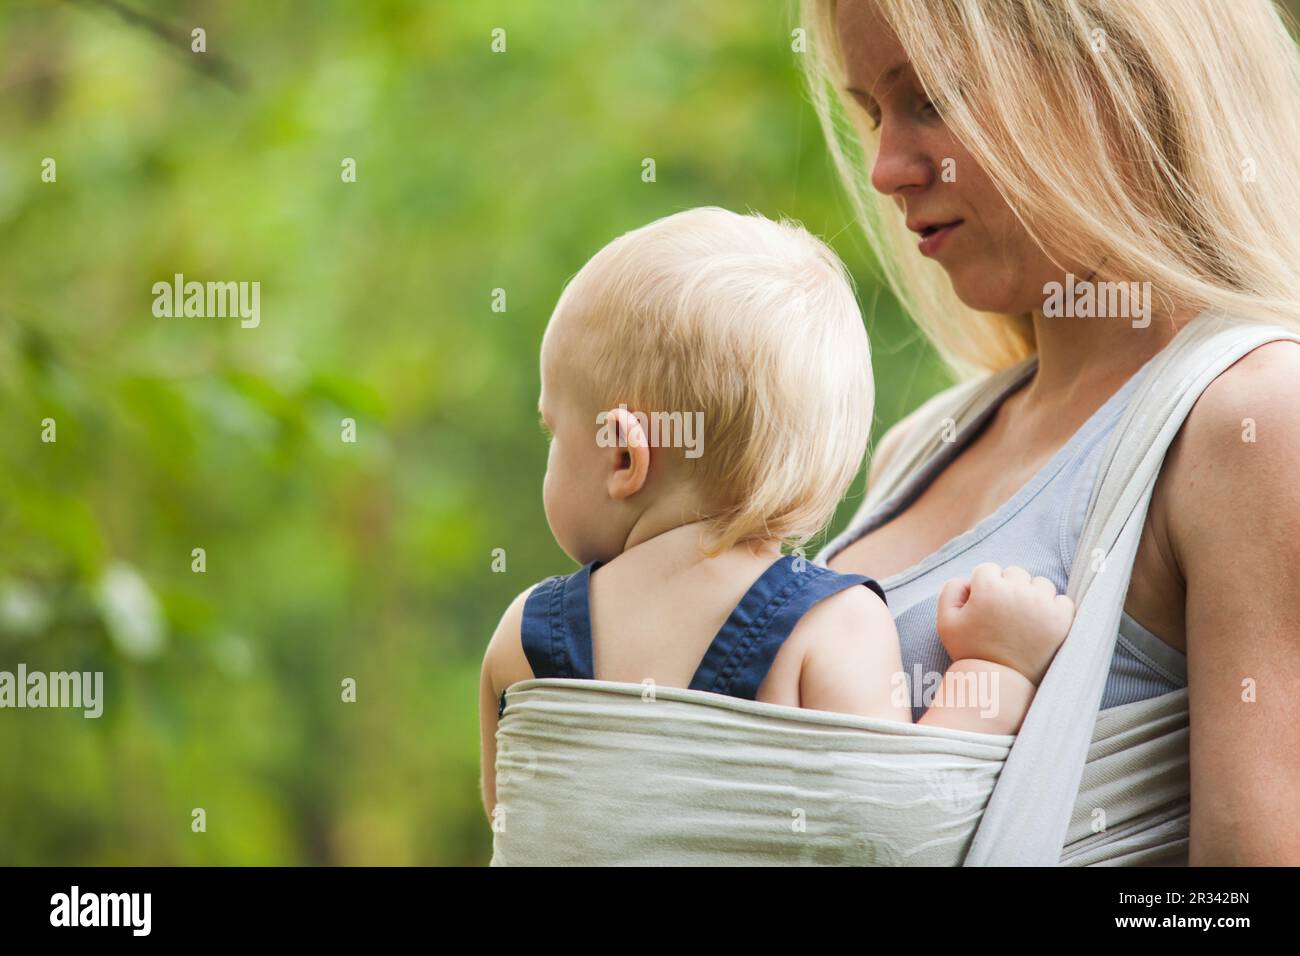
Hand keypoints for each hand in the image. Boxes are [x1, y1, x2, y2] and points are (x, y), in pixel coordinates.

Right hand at [935, 563, 1074, 684]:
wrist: (998, 683)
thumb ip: (950, 591)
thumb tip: (969, 580)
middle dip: (1008, 588)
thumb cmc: (970, 652)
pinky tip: (1041, 625)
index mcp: (988, 588)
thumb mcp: (945, 622)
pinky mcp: (1062, 619)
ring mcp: (1042, 604)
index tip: (984, 607)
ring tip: (1023, 620)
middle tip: (1003, 615)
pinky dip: (1054, 610)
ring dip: (1033, 596)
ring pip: (1040, 584)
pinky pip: (1063, 601)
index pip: (988, 569)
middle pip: (1015, 573)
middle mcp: (1017, 591)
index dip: (983, 588)